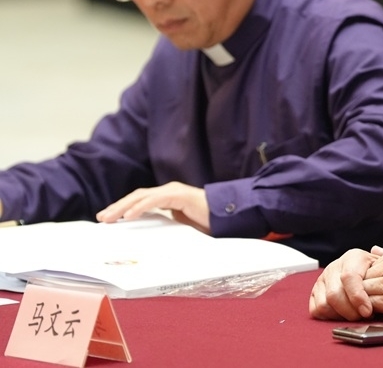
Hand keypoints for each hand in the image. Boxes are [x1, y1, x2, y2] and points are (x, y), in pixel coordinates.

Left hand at [96, 182, 210, 232]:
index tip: (108, 220)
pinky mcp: (179, 195)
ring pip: (142, 197)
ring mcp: (173, 191)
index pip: (139, 201)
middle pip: (136, 197)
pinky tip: (129, 216)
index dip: (122, 208)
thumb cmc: (207, 224)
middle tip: (102, 219)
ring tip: (109, 217)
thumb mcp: (179, 229)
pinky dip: (140, 207)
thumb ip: (163, 229)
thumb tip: (145, 243)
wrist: (228, 216)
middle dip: (117, 207)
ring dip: (123, 207)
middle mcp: (167, 192)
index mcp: (167, 199)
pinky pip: (155, 200)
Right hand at [310, 248, 379, 319]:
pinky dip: (329, 317)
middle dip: (350, 311)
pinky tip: (343, 315)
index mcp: (352, 258)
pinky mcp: (315, 292)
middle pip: (334, 294)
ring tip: (355, 315)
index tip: (367, 311)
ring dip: (340, 315)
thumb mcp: (382, 265)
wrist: (362, 270)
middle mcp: (334, 267)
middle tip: (363, 317)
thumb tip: (377, 252)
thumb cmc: (374, 270)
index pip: (349, 277)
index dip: (358, 297)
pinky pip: (316, 309)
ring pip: (324, 304)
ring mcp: (322, 280)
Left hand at [361, 243, 382, 320]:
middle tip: (374, 292)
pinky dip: (372, 307)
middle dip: (366, 285)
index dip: (371, 274)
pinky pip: (371, 304)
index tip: (377, 281)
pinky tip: (382, 308)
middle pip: (363, 276)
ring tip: (378, 300)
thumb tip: (374, 250)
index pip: (370, 263)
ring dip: (367, 297)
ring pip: (364, 291)